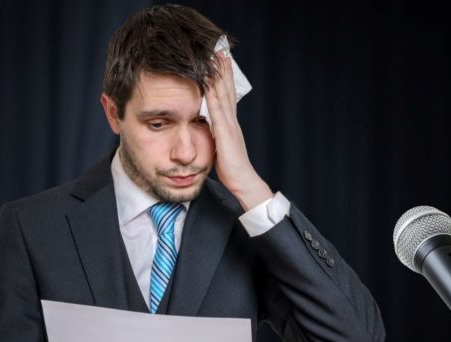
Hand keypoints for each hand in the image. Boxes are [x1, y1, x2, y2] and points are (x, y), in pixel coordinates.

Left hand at [205, 50, 272, 209]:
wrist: (243, 181)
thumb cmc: (232, 169)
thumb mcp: (221, 148)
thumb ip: (215, 135)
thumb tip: (208, 129)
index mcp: (230, 124)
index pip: (227, 96)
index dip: (224, 79)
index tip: (220, 62)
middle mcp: (231, 121)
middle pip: (227, 89)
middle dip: (222, 70)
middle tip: (219, 50)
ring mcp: (229, 125)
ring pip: (223, 94)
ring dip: (218, 75)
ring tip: (214, 57)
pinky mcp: (224, 132)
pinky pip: (216, 109)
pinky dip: (212, 94)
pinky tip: (207, 82)